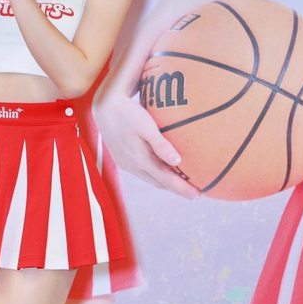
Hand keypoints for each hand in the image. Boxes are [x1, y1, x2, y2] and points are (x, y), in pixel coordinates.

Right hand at [93, 82, 200, 198]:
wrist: (104, 108)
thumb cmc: (128, 113)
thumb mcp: (145, 125)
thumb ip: (160, 144)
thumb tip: (177, 161)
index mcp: (140, 160)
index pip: (166, 180)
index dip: (182, 189)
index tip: (198, 195)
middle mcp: (133, 166)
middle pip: (159, 183)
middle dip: (176, 189)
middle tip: (194, 192)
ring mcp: (126, 164)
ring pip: (150, 178)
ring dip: (165, 182)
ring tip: (180, 183)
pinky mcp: (121, 159)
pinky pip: (142, 172)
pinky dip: (155, 174)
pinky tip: (161, 168)